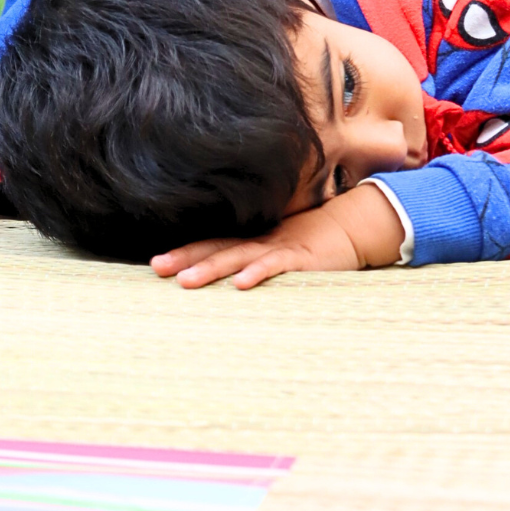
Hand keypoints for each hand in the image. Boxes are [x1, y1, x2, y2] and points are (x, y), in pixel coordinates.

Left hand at [151, 183, 404, 288]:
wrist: (353, 227)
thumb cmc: (315, 243)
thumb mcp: (280, 248)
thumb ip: (257, 257)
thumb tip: (230, 275)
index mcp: (253, 240)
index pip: (214, 244)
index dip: (186, 252)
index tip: (156, 263)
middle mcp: (260, 241)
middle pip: (217, 248)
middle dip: (186, 258)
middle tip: (157, 268)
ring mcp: (279, 248)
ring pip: (239, 257)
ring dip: (211, 268)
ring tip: (185, 280)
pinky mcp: (300, 258)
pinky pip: (276, 266)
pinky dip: (258, 273)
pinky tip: (240, 284)